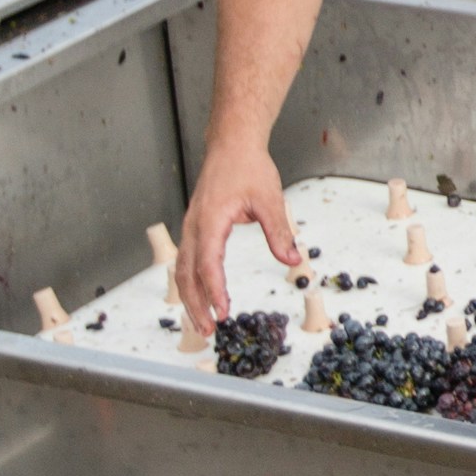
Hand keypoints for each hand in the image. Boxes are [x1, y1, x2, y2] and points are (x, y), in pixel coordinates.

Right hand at [176, 141, 300, 331]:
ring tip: (202, 323)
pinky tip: (200, 297)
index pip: (208, 264)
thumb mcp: (270, 198)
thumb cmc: (248, 167)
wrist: (231, 145)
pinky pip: (187, 260)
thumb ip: (279, 231)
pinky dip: (190, 283)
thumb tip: (292, 260)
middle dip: (195, 305)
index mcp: (210, 220)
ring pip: (182, 270)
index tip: (223, 312)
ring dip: (190, 298)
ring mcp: (191, 228)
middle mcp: (194, 226)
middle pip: (186, 274)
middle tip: (208, 331)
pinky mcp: (195, 228)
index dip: (214, 291)